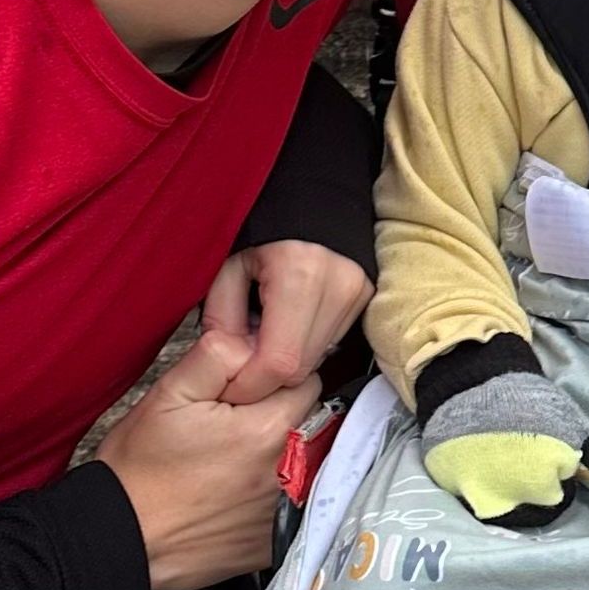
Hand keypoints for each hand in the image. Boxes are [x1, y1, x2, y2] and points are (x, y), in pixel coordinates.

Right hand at [99, 330, 321, 589]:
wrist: (118, 539)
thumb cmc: (139, 470)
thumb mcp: (170, 393)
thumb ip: (220, 354)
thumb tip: (255, 335)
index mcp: (272, 426)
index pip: (305, 379)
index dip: (274, 378)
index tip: (244, 392)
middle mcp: (292, 466)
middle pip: (311, 418)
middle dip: (281, 412)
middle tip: (234, 424)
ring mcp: (288, 505)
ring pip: (305, 457)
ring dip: (281, 452)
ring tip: (232, 460)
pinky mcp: (279, 536)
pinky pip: (294, 499)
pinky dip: (275, 490)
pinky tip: (237, 491)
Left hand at [202, 240, 372, 403]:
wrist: (311, 204)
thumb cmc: (264, 232)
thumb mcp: (227, 268)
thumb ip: (222, 321)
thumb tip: (229, 365)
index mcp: (299, 274)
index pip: (280, 362)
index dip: (251, 384)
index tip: (231, 385)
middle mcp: (338, 285)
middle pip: (301, 368)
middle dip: (268, 376)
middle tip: (243, 359)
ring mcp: (359, 293)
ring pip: (317, 361)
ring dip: (287, 361)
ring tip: (266, 336)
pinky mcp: (366, 298)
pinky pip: (330, 344)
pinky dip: (304, 346)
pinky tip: (288, 328)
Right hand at [423, 370, 588, 525]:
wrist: (475, 376)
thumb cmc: (532, 404)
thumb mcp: (576, 429)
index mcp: (543, 487)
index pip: (558, 503)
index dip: (559, 481)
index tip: (553, 459)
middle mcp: (505, 498)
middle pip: (527, 509)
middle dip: (531, 488)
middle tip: (527, 456)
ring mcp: (471, 491)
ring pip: (497, 505)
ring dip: (503, 488)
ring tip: (504, 456)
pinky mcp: (445, 480)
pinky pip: (466, 492)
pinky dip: (474, 480)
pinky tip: (481, 457)